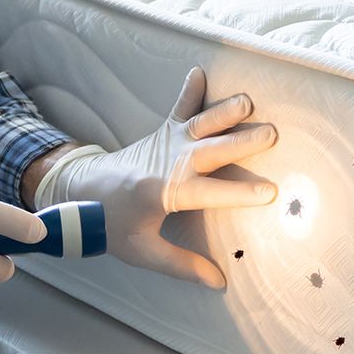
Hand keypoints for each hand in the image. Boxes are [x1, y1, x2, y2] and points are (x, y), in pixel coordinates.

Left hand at [43, 68, 278, 288]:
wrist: (81, 192)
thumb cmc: (113, 224)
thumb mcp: (143, 251)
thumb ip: (182, 266)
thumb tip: (219, 283)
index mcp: (166, 193)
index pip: (211, 193)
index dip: (240, 193)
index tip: (269, 193)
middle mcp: (169, 162)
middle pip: (211, 150)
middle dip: (242, 142)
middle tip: (272, 134)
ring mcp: (166, 142)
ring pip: (200, 123)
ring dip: (223, 111)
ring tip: (248, 101)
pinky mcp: (162, 131)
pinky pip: (178, 107)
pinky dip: (189, 90)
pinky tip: (199, 70)